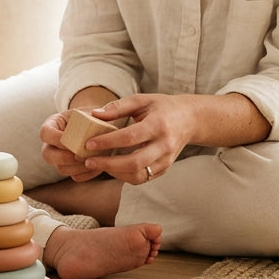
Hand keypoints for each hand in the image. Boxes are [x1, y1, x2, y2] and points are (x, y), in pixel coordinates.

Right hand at [38, 110, 104, 182]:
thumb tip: (97, 114)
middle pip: (47, 155)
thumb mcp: (91, 111)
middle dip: (64, 157)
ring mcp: (60, 159)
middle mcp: (52, 144)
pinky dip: (87, 173)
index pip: (45, 133)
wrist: (97, 127)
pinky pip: (75, 176)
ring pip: (61, 169)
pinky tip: (98, 165)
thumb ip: (95, 112)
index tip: (72, 139)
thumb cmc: (92, 117)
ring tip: (93, 160)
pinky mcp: (71, 168)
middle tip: (80, 155)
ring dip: (77, 167)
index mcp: (52, 125)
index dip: (56, 139)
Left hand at [81, 94, 195, 184]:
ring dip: (115, 173)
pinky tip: (112, 167)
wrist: (190, 120)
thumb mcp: (142, 100)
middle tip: (88, 161)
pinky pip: (143, 178)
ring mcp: (166, 160)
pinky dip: (125, 175)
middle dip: (108, 164)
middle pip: (134, 162)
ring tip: (97, 164)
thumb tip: (95, 114)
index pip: (130, 137)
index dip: (108, 142)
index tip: (89, 144)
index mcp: (158, 125)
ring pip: (138, 175)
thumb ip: (118, 107)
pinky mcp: (165, 168)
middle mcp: (164, 145)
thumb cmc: (162, 107)